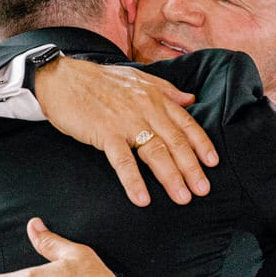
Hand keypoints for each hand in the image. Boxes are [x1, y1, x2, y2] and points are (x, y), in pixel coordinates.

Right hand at [34, 58, 217, 206]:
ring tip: (182, 198)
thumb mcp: (138, 78)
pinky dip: (133, 180)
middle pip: (175, 142)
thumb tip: (191, 100)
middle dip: (191, 168)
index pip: (186, 123)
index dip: (201, 144)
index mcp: (155, 98)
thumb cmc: (99, 80)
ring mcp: (126, 121)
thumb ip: (166, 90)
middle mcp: (146, 109)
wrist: (62, 77)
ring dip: (170, 177)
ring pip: (155, 152)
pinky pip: (123, 161)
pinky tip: (142, 198)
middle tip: (203, 190)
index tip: (213, 163)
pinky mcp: (104, 132)